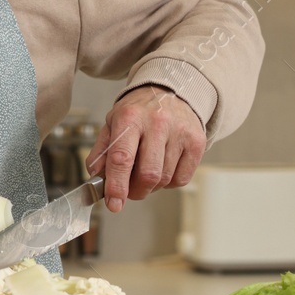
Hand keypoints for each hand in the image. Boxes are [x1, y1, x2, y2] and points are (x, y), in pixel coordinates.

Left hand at [85, 86, 206, 211]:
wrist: (170, 90)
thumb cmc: (137, 112)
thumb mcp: (112, 123)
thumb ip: (101, 151)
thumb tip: (97, 177)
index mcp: (130, 117)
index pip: (122, 158)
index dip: (117, 186)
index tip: (113, 204)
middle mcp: (157, 123)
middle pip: (148, 174)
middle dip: (136, 191)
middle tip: (130, 190)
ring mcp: (180, 132)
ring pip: (164, 179)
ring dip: (152, 186)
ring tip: (146, 172)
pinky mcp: (197, 142)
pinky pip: (181, 179)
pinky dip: (169, 182)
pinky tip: (163, 167)